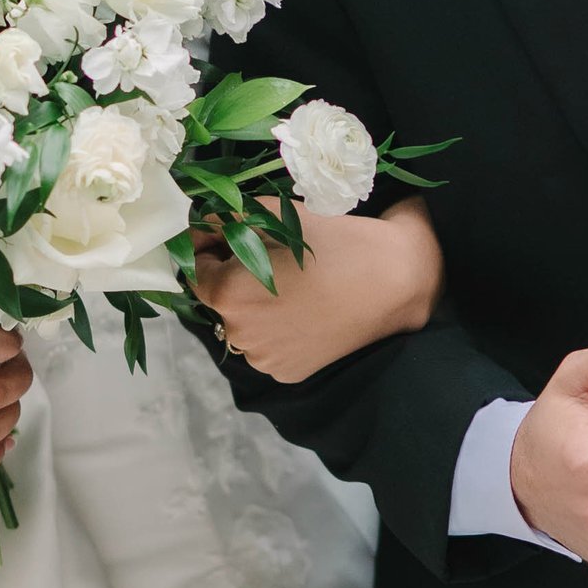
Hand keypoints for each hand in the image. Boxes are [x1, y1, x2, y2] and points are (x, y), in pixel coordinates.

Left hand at [197, 196, 442, 381]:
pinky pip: (268, 347)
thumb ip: (224, 220)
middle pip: (219, 299)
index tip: (231, 236)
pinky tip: (305, 312)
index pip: (195, 270)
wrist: (392, 279)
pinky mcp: (288, 373)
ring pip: (244, 326)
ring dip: (254, 307)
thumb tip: (196, 226)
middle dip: (233, 278)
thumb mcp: (272, 215)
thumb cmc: (331, 240)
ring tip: (292, 287)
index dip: (210, 249)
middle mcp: (238, 334)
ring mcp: (264, 360)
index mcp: (227, 294)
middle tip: (270, 258)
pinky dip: (277, 331)